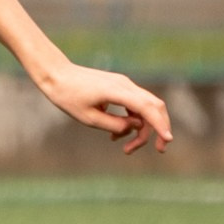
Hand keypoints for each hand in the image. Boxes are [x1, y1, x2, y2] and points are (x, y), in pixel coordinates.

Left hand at [39, 63, 172, 155]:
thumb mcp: (88, 118)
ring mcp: (124, 84)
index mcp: (116, 91)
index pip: (147, 108)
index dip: (160, 124)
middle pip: (155, 106)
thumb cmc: (67, 97)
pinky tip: (117, 134)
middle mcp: (125, 85)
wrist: (56, 74)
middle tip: (159, 149)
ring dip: (142, 129)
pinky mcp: (120, 87)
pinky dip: (132, 120)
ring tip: (126, 148)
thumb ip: (114, 124)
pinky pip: (134, 105)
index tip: (167, 140)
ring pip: (146, 107)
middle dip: (160, 128)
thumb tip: (136, 127)